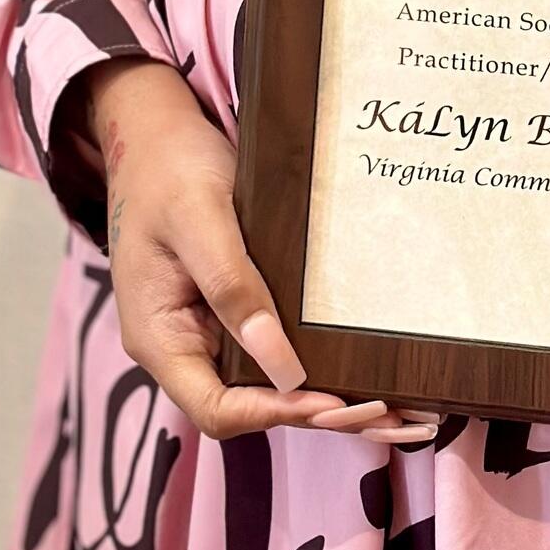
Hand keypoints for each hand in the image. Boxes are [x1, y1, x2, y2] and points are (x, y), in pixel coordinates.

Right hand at [84, 57, 439, 448]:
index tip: (335, 401)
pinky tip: (365, 369)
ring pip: (266, 386)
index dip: (276, 413)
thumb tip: (282, 366)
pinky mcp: (232, 312)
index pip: (216, 408)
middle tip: (387, 415)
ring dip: (325, 399)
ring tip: (393, 408)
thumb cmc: (170, 170)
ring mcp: (207, 332)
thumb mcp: (201, 221)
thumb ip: (233, 290)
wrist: (155, 135)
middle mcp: (182, 347)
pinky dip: (317, 364)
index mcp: (159, 337)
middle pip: (248, 408)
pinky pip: (274, 351)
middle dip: (316, 414)